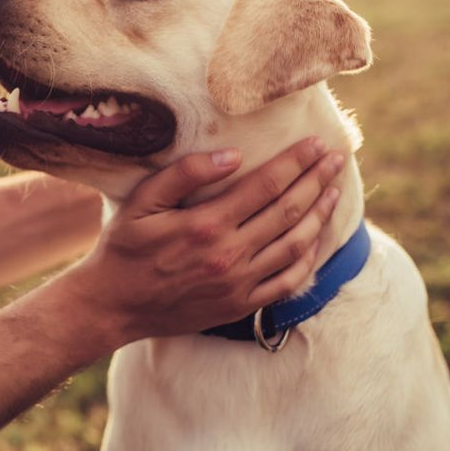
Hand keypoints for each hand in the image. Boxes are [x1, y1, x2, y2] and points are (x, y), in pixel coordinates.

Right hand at [63, 137, 343, 347]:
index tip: (317, 144)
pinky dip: (308, 259)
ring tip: (333, 191)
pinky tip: (316, 239)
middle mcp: (229, 255)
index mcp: (205, 225)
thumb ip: (184, 175)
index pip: (266, 185)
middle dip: (317, 181)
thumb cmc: (124, 248)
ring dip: (319, 215)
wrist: (113, 306)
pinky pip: (287, 282)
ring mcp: (238, 284)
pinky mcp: (240, 305)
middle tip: (336, 159)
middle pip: (288, 211)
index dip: (296, 162)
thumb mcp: (141, 202)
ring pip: (295, 245)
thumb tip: (232, 155)